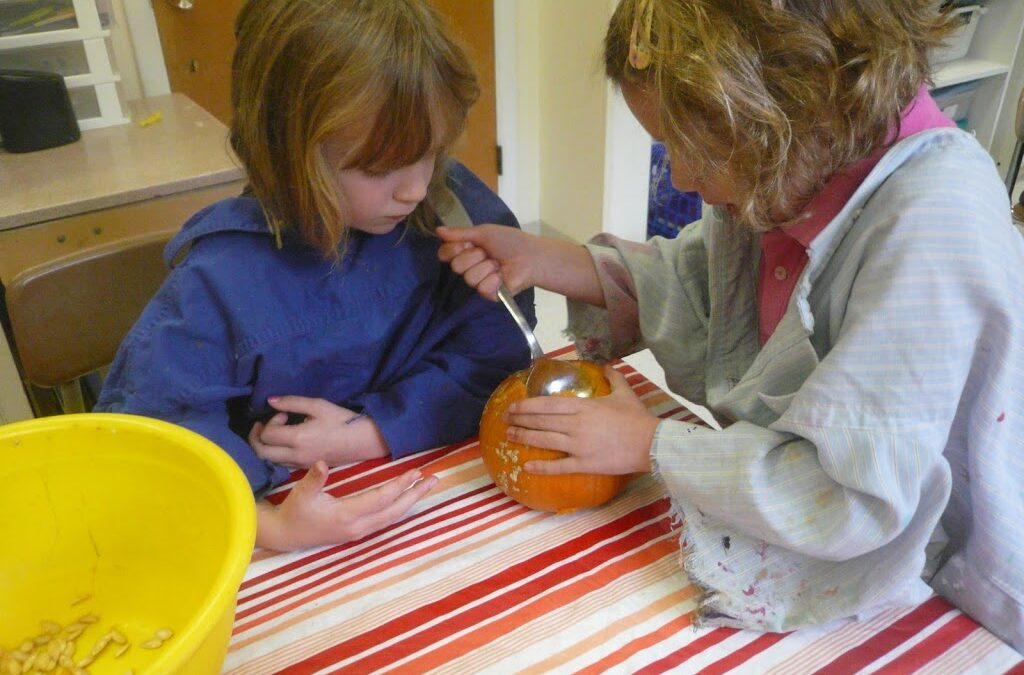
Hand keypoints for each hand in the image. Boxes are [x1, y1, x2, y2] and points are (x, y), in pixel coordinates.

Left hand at [249, 396, 388, 468]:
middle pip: (261, 452)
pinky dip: (275, 454)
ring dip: (265, 446)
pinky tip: (284, 443)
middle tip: (262, 425)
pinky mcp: (305, 468)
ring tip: (274, 433)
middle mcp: (295, 455)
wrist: (363, 441)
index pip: (267, 434)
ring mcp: (300, 464)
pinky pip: (281, 464)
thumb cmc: (342, 421)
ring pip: (269, 461)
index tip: (284, 414)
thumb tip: (270, 400)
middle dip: (256, 437)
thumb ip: (292, 402)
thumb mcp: (318, 405)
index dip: (269, 421)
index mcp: (297, 438)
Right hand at [256, 461, 436, 550]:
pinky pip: (387, 520)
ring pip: (393, 517)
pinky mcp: (359, 532)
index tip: (416, 472)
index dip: (400, 485)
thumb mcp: (301, 493)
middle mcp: (358, 526)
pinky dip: (400, 508)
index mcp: (347, 515)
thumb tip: (322, 464)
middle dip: (415, 494)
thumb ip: (314, 478)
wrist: (287, 534)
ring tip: (426, 486)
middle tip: (434, 479)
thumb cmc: (295, 510)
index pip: (381, 499)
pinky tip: (408, 499)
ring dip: (411, 501)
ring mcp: (360, 532)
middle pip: (395, 510)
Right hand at [437, 224, 536, 299]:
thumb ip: (460, 233)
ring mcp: (479, 282)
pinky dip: (494, 280)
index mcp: (466, 251)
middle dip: (474, 256)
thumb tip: (438, 230)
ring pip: (469, 277)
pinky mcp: (489, 295)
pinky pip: (482, 288)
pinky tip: (502, 276)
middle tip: (489, 253)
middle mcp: (470, 267)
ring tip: (499, 264)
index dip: (453, 249)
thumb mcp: (484, 232)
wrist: (530, 256)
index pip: (445, 253)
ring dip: (487, 267)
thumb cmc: (509, 241)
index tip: (467, 243)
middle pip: (456, 266)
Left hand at [505, 367, 658, 475]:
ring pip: (544, 441)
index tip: (513, 406)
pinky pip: (559, 466)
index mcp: (583, 406)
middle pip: (540, 422)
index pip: (547, 405)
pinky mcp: (584, 463)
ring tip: (508, 437)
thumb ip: (613, 378)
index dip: (527, 406)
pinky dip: (542, 467)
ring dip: (524, 438)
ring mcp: (578, 445)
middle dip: (519, 421)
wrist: (652, 443)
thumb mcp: (624, 392)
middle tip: (504, 421)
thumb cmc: (637, 418)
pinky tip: (526, 467)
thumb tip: (607, 366)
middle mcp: (576, 424)